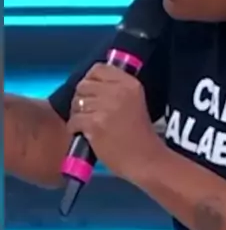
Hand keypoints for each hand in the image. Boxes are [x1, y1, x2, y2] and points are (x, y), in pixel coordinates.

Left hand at [68, 63, 159, 180]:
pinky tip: (83, 134)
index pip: (99, 69)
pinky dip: (74, 128)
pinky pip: (74, 120)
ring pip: (77, 102)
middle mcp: (118, 91)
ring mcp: (106, 107)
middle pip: (84, 84)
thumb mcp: (135, 102)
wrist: (146, 159)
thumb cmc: (140, 135)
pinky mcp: (95, 124)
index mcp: (130, 84)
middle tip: (87, 111)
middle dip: (82, 98)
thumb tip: (92, 83)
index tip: (91, 92)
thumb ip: (117, 90)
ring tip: (86, 124)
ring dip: (77, 114)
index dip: (90, 80)